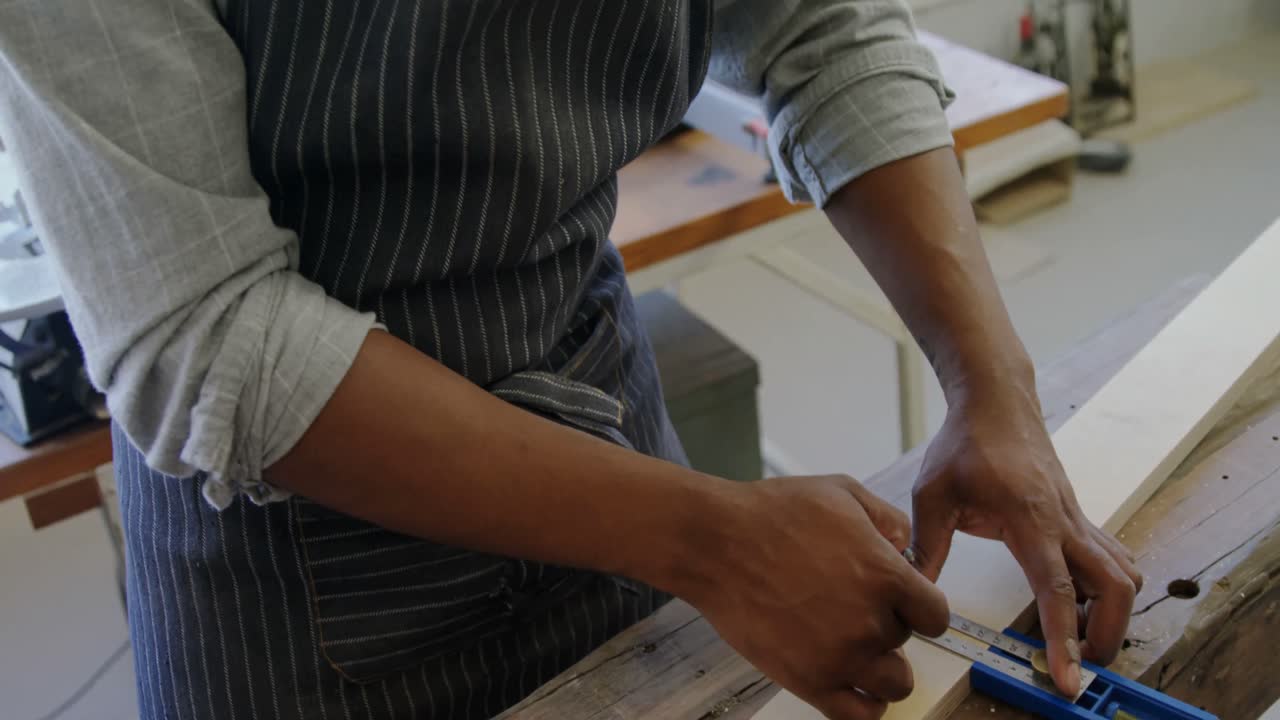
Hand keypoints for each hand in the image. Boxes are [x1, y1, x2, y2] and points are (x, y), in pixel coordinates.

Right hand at [684, 475, 949, 719]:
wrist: (715, 543)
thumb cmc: (770, 514)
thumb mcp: (841, 491)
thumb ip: (888, 517)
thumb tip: (907, 542)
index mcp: (885, 575)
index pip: (936, 616)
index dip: (920, 606)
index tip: (902, 602)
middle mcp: (869, 621)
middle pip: (906, 642)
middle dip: (885, 625)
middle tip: (850, 606)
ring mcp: (840, 656)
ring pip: (894, 685)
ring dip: (880, 667)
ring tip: (852, 644)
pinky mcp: (808, 681)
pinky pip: (860, 715)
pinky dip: (863, 704)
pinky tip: (849, 679)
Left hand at [909, 388, 1142, 696]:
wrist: (997, 400)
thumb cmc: (965, 442)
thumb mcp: (932, 494)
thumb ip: (927, 546)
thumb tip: (913, 592)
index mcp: (1029, 518)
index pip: (1057, 587)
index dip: (1064, 637)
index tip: (1070, 677)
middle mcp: (1065, 520)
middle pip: (1115, 587)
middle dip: (1107, 634)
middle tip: (1078, 665)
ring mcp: (1077, 517)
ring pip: (1123, 573)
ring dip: (1113, 613)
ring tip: (1078, 639)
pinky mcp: (1078, 516)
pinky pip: (1111, 558)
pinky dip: (1108, 589)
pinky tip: (1079, 605)